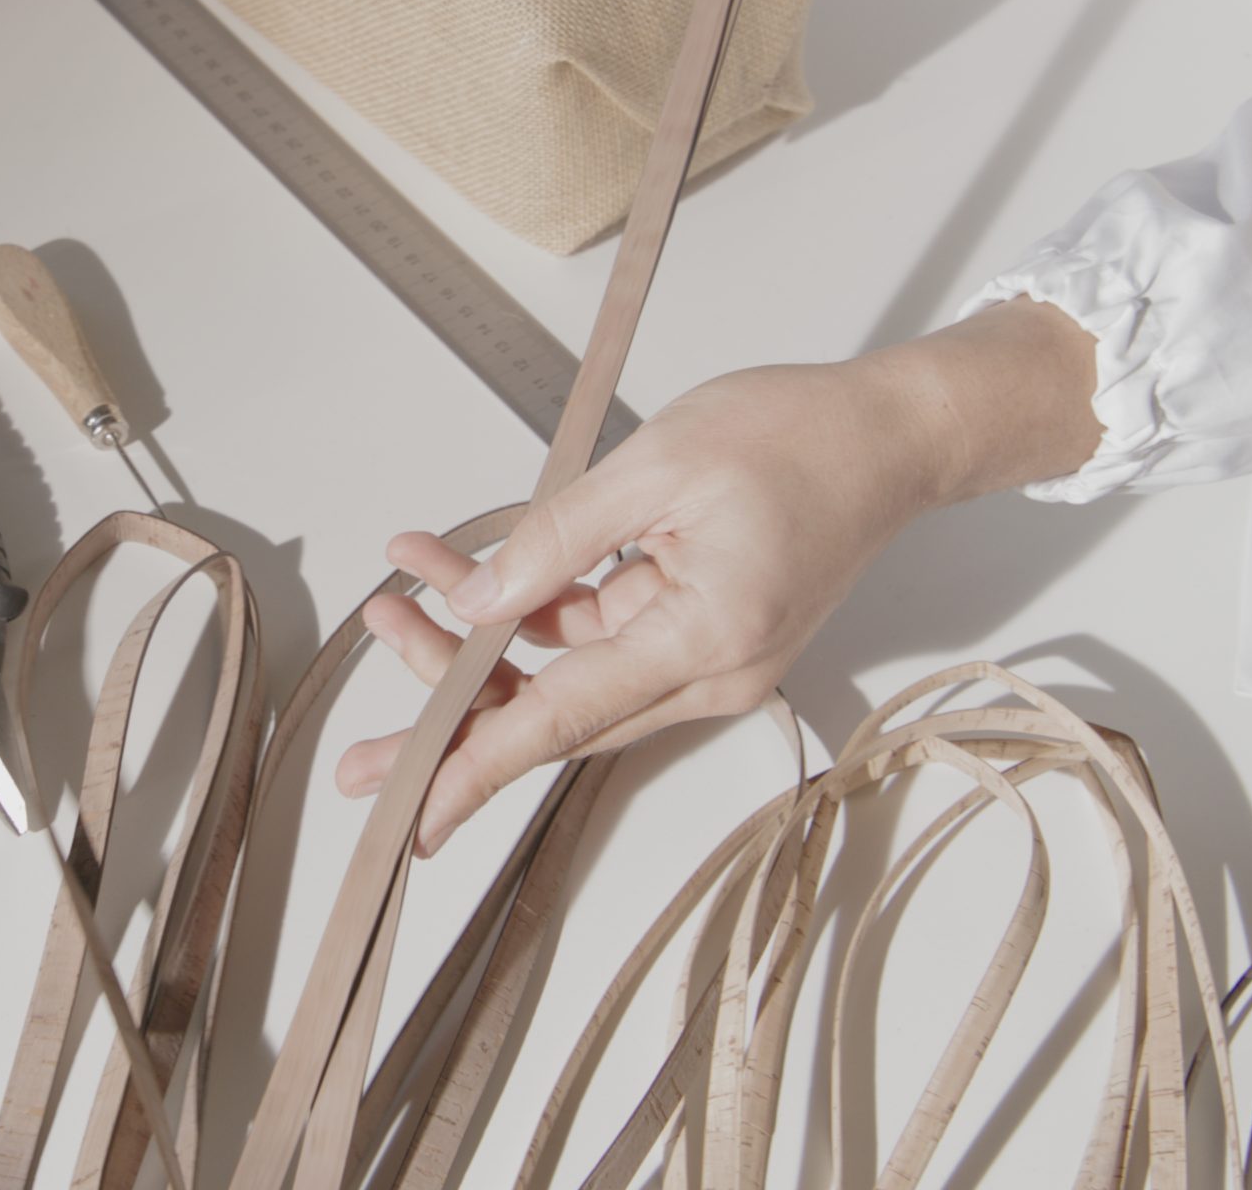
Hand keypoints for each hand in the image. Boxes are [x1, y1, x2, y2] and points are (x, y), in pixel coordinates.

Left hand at [335, 299, 1102, 854]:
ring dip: (478, 648)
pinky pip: (594, 638)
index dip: (475, 768)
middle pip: (554, 716)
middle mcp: (708, 674)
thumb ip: (554, 539)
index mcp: (705, 640)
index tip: (410, 817)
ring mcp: (705, 659)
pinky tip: (456, 566)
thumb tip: (473, 603)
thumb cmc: (793, 435)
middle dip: (450, 707)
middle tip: (362, 735)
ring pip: (565, 680)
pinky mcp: (697, 632)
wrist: (889, 434)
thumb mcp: (654, 466)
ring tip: (391, 601)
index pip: (563, 720)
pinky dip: (528, 609)